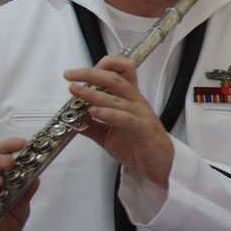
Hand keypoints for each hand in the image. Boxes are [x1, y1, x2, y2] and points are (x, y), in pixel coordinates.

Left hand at [64, 55, 173, 188]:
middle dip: (90, 73)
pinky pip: (125, 118)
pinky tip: (94, 112)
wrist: (160, 164)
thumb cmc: (138, 145)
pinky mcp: (143, 129)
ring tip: (75, 90)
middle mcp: (135, 102)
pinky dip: (109, 113)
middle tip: (70, 75)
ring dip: (93, 93)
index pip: (122, 71)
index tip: (81, 73)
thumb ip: (92, 125)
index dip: (103, 65)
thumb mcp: (108, 134)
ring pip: (116, 97)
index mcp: (130, 98)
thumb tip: (72, 118)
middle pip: (114, 78)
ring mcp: (140, 114)